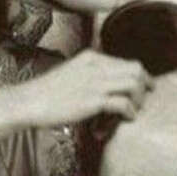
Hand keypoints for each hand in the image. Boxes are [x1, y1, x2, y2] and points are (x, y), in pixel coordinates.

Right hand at [21, 49, 152, 127]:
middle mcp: (97, 65)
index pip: (126, 61)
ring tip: (135, 109)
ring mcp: (96, 82)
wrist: (30, 100)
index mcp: (91, 57)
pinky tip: (126, 118)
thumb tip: (108, 86)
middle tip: (146, 97)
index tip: (143, 85)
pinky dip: (129, 112)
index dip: (139, 74)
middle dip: (145, 84)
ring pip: (133, 83)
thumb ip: (90, 74)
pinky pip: (123, 103)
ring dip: (139, 98)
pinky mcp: (93, 100)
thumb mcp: (72, 72)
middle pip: (135, 68)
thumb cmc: (48, 91)